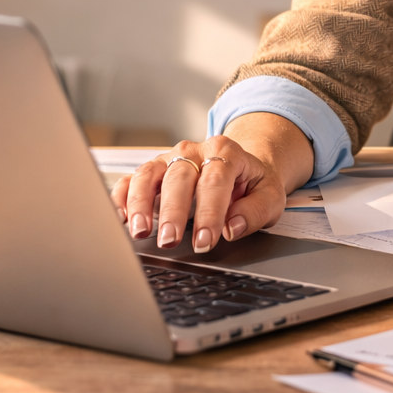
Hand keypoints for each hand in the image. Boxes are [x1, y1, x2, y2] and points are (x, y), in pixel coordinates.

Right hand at [111, 135, 287, 252]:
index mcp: (226, 152)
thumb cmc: (253, 186)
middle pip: (179, 177)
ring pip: (149, 175)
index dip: (209, 212)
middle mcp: (194, 152)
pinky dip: (121, 197)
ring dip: (141, 204)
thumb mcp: (270, 197)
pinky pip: (130, 179)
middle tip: (170, 240)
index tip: (204, 240)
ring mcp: (169, 159)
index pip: (215, 181)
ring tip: (140, 231)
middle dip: (173, 211)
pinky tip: (122, 218)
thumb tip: (232, 227)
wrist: (242, 170)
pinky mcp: (152, 171)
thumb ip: (255, 212)